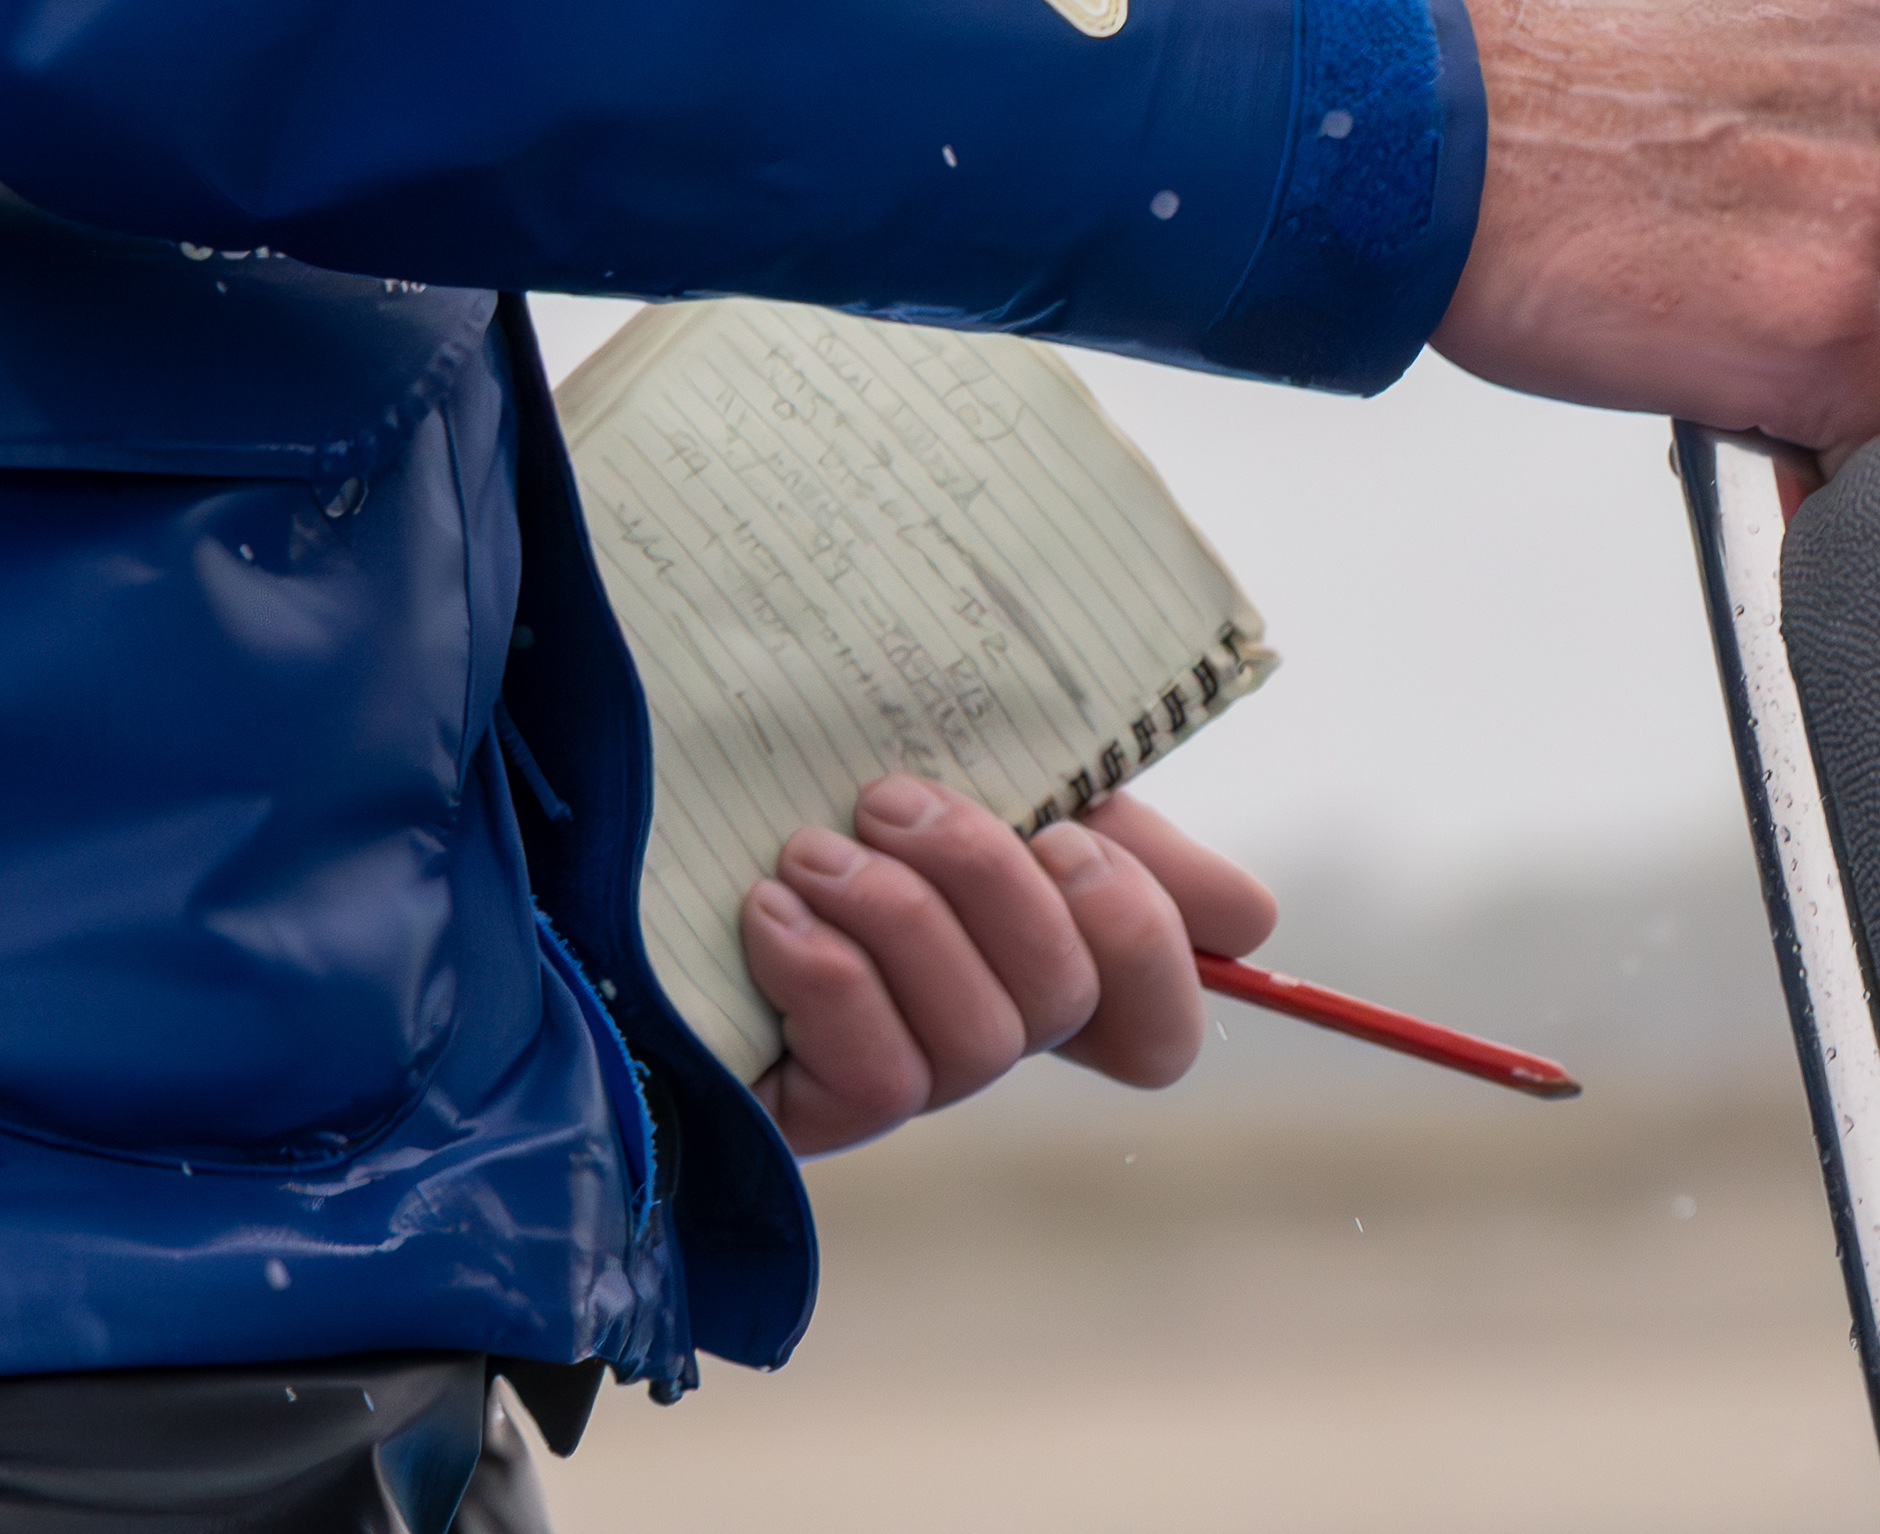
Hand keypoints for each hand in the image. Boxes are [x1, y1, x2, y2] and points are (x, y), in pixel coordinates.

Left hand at [736, 777, 1275, 1157]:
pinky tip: (771, 911)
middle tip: (901, 797)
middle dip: (993, 884)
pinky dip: (832, 981)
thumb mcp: (983, 766)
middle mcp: (975, 1027)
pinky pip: (878, 1081)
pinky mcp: (802, 1114)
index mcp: (1027, 946)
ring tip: (816, 846)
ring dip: (901, 920)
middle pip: (1068, 1004)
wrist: (630, 781)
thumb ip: (1108, 821)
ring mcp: (893, 1073)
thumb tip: (1249, 924)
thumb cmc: (815, 766)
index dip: (1150, 945)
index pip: (1158, 1021)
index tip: (1072, 834)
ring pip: (980, 1042)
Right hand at [1431, 0, 1879, 451]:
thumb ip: (1828, 121)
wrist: (1441, 137)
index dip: (1866, 252)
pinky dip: (1823, 465)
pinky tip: (1739, 422)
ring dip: (1816, 377)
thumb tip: (1853, 224)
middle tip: (1714, 287)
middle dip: (1844, 311)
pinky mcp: (1835, 332)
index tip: (1794, 267)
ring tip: (1692, 319)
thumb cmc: (1541, 108)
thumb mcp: (1737, 56)